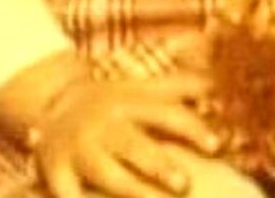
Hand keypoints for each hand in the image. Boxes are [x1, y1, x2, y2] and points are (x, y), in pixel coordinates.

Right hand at [29, 72, 219, 197]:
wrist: (54, 102)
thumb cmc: (115, 100)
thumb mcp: (146, 88)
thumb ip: (183, 88)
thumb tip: (219, 94)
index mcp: (131, 102)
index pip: (166, 114)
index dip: (192, 129)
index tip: (216, 146)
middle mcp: (106, 125)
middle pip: (135, 146)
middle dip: (159, 166)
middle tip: (185, 185)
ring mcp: (80, 150)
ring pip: (106, 174)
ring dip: (132, 191)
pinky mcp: (56, 173)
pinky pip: (69, 196)